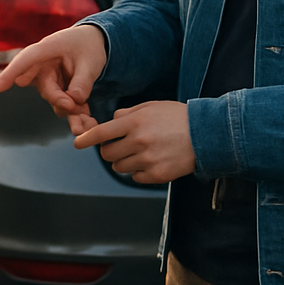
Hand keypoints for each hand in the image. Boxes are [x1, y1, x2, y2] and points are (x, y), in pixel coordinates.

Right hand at [0, 25, 106, 129]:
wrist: (93, 43)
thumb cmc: (88, 46)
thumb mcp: (90, 60)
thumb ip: (82, 81)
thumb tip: (73, 101)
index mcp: (48, 49)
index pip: (26, 60)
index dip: (10, 73)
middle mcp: (44, 67)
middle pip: (45, 88)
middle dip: (58, 100)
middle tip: (72, 106)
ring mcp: (51, 81)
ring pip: (55, 101)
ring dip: (70, 111)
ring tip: (85, 120)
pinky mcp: (60, 92)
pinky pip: (65, 107)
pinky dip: (77, 116)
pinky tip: (88, 122)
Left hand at [73, 101, 195, 183]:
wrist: (205, 134)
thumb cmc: (177, 117)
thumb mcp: (151, 107)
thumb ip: (127, 114)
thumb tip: (111, 122)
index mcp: (135, 123)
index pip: (102, 133)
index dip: (86, 138)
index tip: (77, 143)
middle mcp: (139, 142)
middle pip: (107, 153)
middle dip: (109, 149)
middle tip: (121, 145)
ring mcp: (148, 160)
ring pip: (119, 166)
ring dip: (123, 160)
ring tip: (139, 151)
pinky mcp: (157, 175)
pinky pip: (135, 177)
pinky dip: (138, 171)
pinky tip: (151, 161)